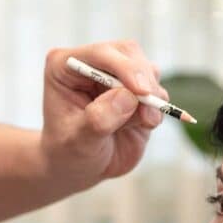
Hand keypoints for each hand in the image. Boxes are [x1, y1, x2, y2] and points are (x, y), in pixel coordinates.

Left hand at [40, 39, 167, 191]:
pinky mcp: (136, 92)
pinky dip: (158, 107)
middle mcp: (92, 65)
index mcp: (65, 66)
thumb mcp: (78, 141)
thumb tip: (127, 96)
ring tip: (144, 123)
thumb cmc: (69, 152)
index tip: (141, 92)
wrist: (82, 168)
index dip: (124, 68)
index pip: (100, 54)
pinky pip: (157, 91)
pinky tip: (145, 124)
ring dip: (152, 96)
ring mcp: (116, 76)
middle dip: (143, 81)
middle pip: (129, 54)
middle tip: (150, 110)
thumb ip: (99, 119)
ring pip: (147, 70)